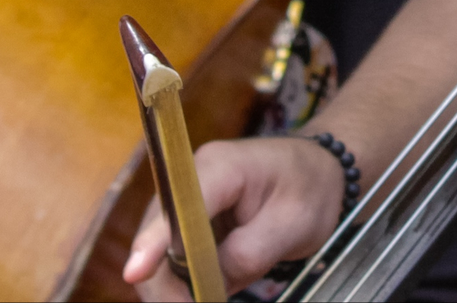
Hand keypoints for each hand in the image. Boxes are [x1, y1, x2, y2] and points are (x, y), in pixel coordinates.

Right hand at [123, 135, 346, 299]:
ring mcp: (186, 200)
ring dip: (174, 285)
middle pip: (155, 234)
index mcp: (220, 168)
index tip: (135, 273)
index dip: (152, 241)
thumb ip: (249, 253)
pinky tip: (208, 290)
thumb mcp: (293, 225)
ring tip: (202, 300)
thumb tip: (210, 278)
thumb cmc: (310, 188)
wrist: (320, 170)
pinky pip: (173, 255)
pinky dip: (185, 279)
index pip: (177, 206)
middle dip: (163, 281)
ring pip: (159, 250)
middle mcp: (191, 180)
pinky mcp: (188, 220)